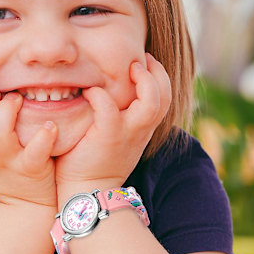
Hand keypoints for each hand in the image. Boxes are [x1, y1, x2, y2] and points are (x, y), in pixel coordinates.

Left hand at [55, 53, 170, 202]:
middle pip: (165, 96)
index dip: (159, 77)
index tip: (144, 63)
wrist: (88, 194)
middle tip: (141, 59)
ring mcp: (127, 133)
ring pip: (151, 102)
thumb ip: (117, 118)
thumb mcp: (114, 139)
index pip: (164, 98)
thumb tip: (106, 92)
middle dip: (157, 72)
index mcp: (142, 129)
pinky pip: (108, 107)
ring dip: (143, 80)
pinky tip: (89, 91)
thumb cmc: (93, 164)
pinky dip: (100, 94)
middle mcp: (140, 130)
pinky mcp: (108, 136)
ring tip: (129, 68)